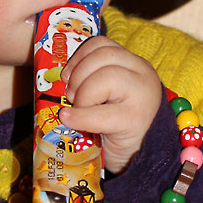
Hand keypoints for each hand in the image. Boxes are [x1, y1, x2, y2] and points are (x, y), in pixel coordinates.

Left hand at [59, 36, 160, 173]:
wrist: (139, 157)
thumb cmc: (117, 126)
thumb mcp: (108, 95)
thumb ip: (93, 79)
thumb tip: (59, 78)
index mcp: (134, 64)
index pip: (103, 44)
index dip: (79, 57)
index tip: (66, 76)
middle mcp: (142, 74)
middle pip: (103, 56)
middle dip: (79, 75)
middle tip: (71, 96)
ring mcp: (142, 96)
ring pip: (106, 76)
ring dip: (83, 94)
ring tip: (78, 109)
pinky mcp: (135, 120)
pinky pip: (101, 113)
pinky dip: (79, 116)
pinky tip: (70, 120)